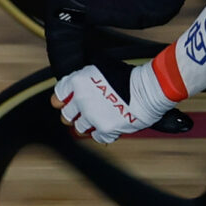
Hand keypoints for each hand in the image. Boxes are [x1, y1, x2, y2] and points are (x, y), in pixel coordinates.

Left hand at [53, 59, 168, 143]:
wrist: (148, 89)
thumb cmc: (128, 76)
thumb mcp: (101, 68)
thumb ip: (84, 79)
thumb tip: (76, 85)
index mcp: (78, 83)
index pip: (57, 98)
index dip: (63, 101)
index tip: (67, 103)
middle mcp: (81, 100)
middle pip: (66, 116)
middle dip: (74, 115)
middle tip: (84, 112)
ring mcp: (92, 116)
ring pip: (80, 128)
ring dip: (88, 124)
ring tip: (99, 118)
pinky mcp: (105, 129)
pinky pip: (96, 137)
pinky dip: (102, 133)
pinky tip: (109, 124)